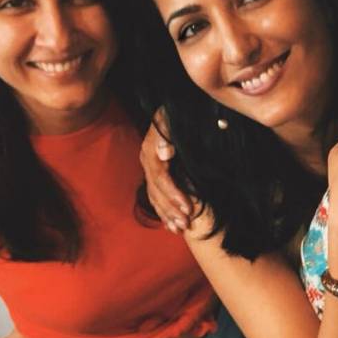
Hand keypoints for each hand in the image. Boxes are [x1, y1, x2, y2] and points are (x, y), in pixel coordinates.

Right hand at [139, 112, 191, 232]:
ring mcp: (150, 167)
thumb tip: (165, 153)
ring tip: (181, 229)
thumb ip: (169, 132)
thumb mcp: (175, 117)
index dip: (174, 193)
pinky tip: (172, 227)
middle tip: (188, 223)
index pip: (161, 176)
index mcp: (152, 147)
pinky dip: (164, 213)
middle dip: (172, 209)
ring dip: (168, 214)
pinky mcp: (155, 173)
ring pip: (154, 196)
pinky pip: (155, 196)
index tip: (189, 207)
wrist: (180, 108)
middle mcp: (148, 158)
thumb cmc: (184, 112)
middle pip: (156, 190)